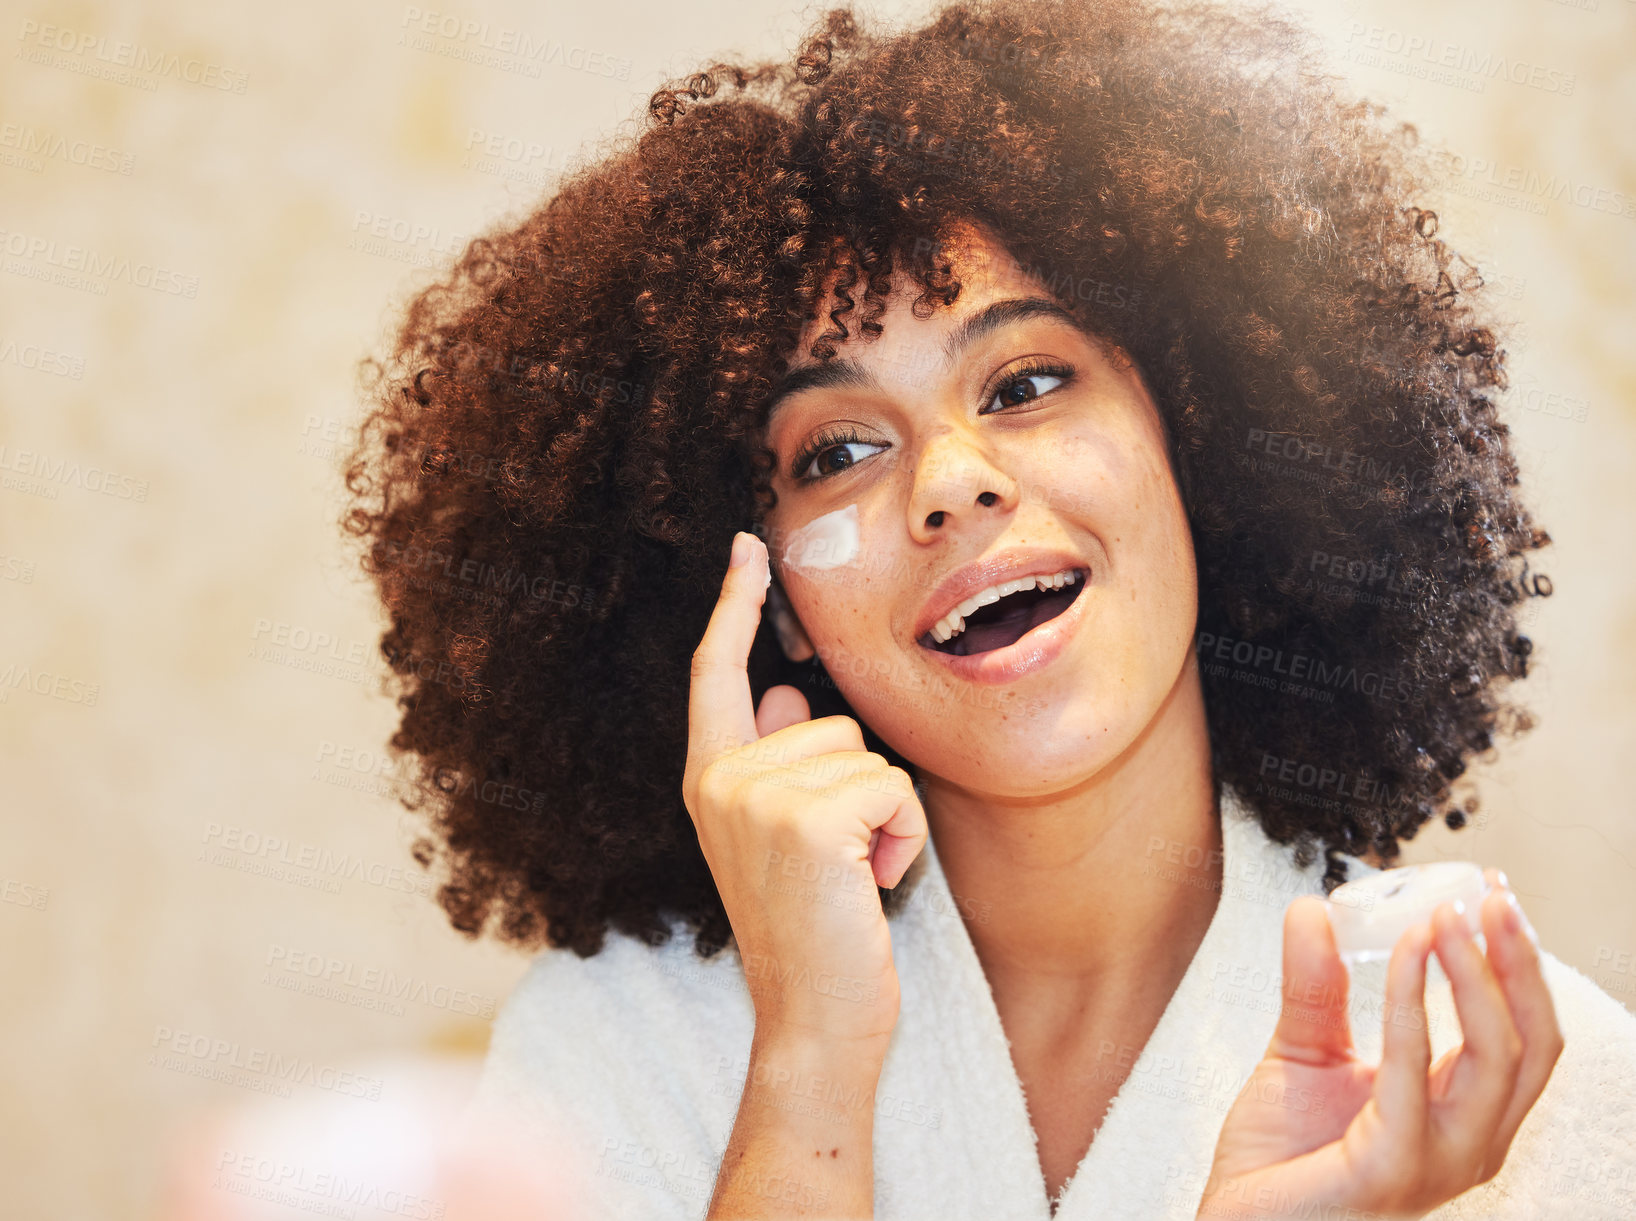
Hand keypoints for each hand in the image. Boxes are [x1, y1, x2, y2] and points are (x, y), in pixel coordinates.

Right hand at [682, 531, 928, 1046]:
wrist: (814, 1021)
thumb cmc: (811, 932)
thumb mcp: (782, 840)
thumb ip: (777, 764)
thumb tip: (787, 694)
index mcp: (711, 780)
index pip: (717, 676)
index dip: (733, 607)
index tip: (747, 548)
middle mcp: (722, 781)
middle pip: (832, 722)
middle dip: (859, 789)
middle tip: (836, 866)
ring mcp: (757, 798)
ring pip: (868, 755)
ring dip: (884, 819)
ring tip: (850, 878)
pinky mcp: (808, 820)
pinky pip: (893, 788)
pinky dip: (903, 838)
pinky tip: (871, 886)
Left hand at [1196, 868, 1563, 1219]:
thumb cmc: (1280, 1161)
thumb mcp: (1305, 1052)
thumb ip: (1316, 985)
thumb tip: (1313, 909)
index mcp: (1458, 1113)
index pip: (1522, 1035)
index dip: (1517, 963)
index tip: (1492, 893)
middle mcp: (1466, 1141)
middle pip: (1531, 1044)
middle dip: (1518, 962)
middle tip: (1489, 894)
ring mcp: (1436, 1160)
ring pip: (1496, 1059)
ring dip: (1476, 976)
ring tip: (1447, 914)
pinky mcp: (1389, 1167)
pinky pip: (1414, 1072)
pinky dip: (1415, 1003)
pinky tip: (1406, 953)